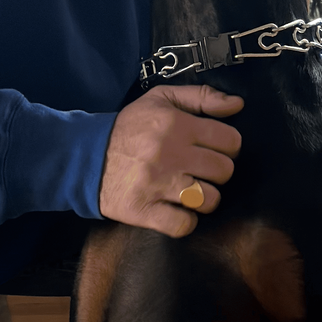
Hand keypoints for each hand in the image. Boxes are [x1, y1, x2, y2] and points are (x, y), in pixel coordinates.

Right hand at [99, 86, 243, 236]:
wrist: (85, 157)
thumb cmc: (129, 128)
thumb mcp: (160, 99)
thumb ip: (201, 96)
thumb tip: (237, 105)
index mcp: (176, 124)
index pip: (230, 141)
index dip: (228, 146)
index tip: (213, 149)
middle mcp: (170, 154)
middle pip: (224, 171)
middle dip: (217, 172)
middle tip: (200, 170)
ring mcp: (157, 184)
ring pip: (209, 199)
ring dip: (203, 198)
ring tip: (189, 190)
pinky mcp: (144, 210)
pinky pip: (184, 224)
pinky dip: (184, 221)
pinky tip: (176, 210)